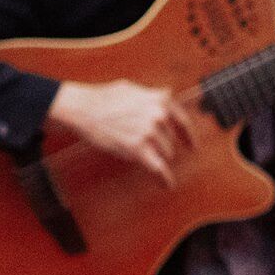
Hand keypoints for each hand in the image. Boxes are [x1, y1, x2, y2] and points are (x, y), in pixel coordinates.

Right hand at [49, 79, 196, 187]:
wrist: (82, 108)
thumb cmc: (104, 98)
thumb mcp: (134, 89)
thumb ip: (153, 95)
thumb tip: (168, 93)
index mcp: (161, 101)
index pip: (183, 122)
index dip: (188, 136)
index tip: (191, 146)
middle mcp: (159, 115)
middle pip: (169, 141)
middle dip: (158, 145)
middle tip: (139, 142)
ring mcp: (150, 132)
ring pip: (163, 153)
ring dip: (152, 155)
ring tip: (130, 147)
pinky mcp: (138, 148)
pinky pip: (157, 168)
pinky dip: (164, 178)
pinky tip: (167, 185)